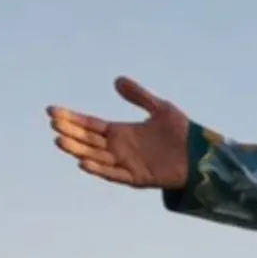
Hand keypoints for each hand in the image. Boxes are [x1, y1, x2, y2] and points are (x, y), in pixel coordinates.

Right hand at [48, 78, 192, 190]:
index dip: (72, 119)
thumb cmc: (183, 133)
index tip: (52, 111)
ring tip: (60, 141)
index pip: (90, 125)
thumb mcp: (161, 109)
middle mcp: (119, 149)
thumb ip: (139, 96)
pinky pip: (114, 174)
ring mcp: (126, 164)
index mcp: (121, 132)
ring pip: (95, 157)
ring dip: (78, 150)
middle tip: (54, 124)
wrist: (203, 155)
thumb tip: (117, 80)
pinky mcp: (137, 177)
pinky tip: (84, 162)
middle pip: (88, 140)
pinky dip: (99, 169)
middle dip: (70, 133)